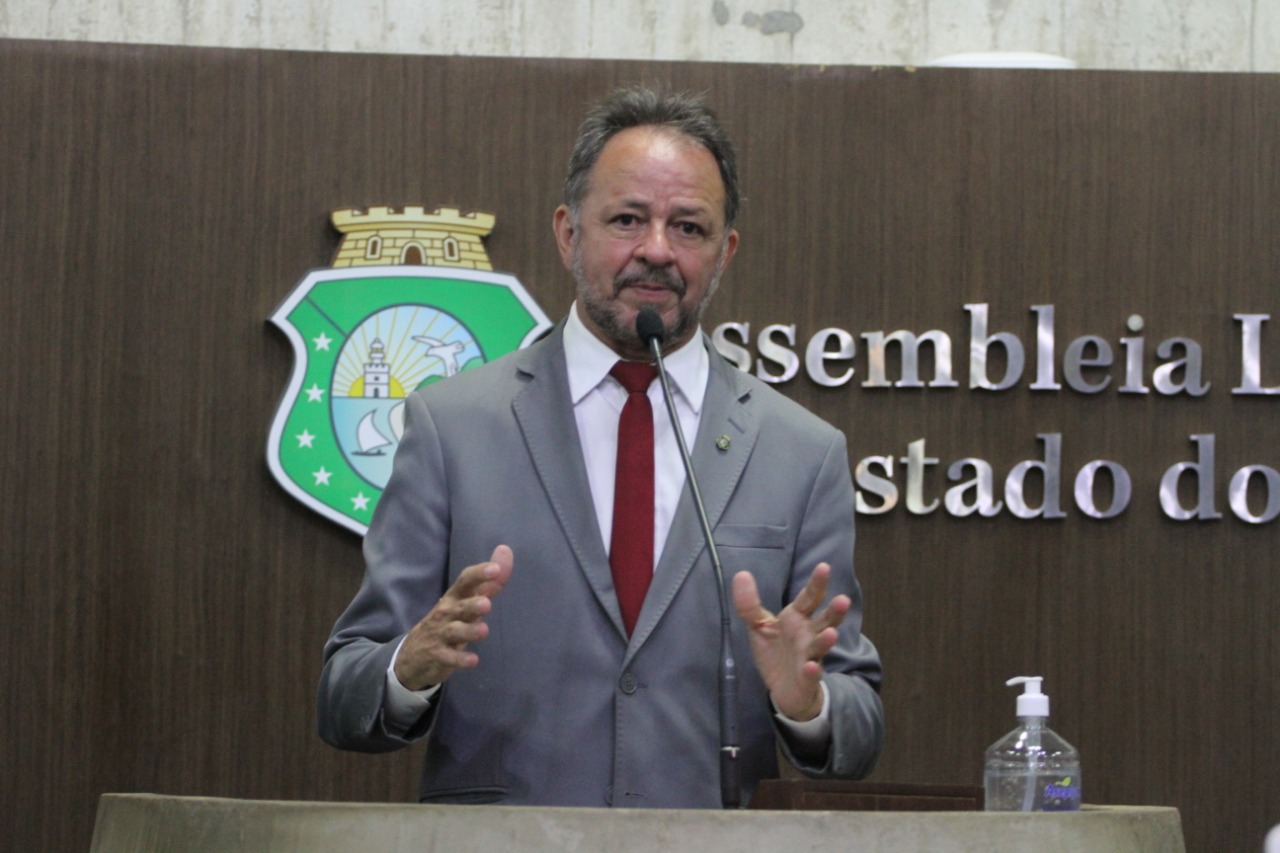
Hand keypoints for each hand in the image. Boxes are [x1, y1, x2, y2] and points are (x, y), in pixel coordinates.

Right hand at [392, 545, 513, 690]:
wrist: (412, 655)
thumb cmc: (448, 621)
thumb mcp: (466, 600)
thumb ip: (490, 581)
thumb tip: (505, 550)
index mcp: (455, 597)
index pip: (465, 582)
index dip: (479, 574)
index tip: (495, 569)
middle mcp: (447, 613)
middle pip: (459, 607)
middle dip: (472, 604)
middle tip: (486, 604)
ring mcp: (441, 635)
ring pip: (454, 631)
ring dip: (469, 631)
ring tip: (484, 631)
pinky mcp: (438, 656)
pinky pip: (449, 657)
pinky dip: (460, 659)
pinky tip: (472, 660)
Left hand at [732, 563, 850, 721]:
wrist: (782, 688)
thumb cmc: (776, 651)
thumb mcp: (759, 625)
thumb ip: (750, 604)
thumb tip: (741, 574)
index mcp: (797, 618)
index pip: (809, 598)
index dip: (817, 583)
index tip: (824, 567)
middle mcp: (808, 635)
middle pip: (824, 620)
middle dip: (834, 612)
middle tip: (843, 600)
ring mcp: (809, 656)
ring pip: (821, 646)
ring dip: (826, 640)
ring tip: (832, 633)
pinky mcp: (806, 678)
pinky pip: (811, 674)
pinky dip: (812, 671)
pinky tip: (810, 666)